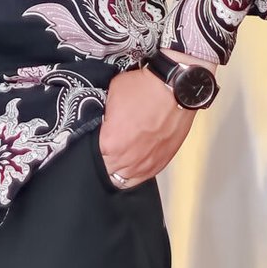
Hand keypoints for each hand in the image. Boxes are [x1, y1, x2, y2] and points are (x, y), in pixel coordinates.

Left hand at [96, 65, 198, 189]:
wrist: (174, 88)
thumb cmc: (144, 89)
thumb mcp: (110, 97)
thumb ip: (104, 118)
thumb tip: (103, 124)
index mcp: (110, 144)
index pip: (92, 156)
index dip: (91, 148)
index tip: (94, 141)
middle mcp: (127, 159)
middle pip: (106, 171)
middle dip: (103, 161)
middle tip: (103, 150)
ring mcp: (146, 164)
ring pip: (124, 179)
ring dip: (118, 170)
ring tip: (117, 159)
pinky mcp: (161, 163)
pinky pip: (142, 177)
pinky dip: (135, 172)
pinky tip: (132, 162)